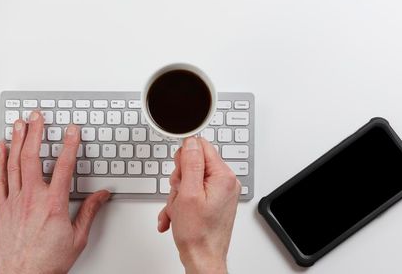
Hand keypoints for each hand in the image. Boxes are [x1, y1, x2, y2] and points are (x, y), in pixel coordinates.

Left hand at [0, 111, 109, 273]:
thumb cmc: (48, 261)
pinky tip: (1, 148)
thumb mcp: (78, 237)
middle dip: (35, 132)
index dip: (68, 144)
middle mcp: (32, 198)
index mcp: (53, 204)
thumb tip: (102, 196)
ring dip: (17, 140)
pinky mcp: (2, 208)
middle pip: (32, 157)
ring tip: (19, 123)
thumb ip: (89, 212)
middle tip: (37, 116)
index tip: (71, 130)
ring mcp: (14, 202)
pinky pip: (0, 179)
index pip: (63, 166)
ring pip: (14, 164)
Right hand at [157, 137, 240, 273]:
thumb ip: (190, 164)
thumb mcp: (188, 193)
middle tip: (179, 196)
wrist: (202, 259)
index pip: (201, 146)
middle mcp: (225, 183)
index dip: (184, 158)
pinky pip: (192, 194)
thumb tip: (191, 142)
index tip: (180, 175)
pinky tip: (176, 217)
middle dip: (180, 180)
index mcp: (223, 176)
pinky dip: (181, 205)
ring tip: (179, 211)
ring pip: (189, 181)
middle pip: (193, 164)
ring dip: (178, 195)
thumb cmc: (198, 233)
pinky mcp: (213, 202)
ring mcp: (220, 193)